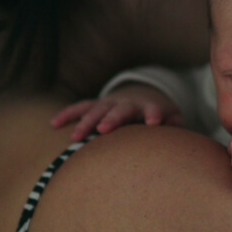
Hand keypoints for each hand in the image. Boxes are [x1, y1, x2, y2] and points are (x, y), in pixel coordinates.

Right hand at [51, 84, 182, 140]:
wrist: (141, 94)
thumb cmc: (158, 113)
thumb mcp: (171, 115)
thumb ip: (176, 123)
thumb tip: (178, 128)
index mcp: (148, 106)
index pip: (152, 109)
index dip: (154, 115)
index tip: (154, 123)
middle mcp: (126, 103)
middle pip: (119, 110)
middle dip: (112, 119)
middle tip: (104, 129)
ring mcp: (109, 103)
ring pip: (95, 111)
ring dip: (85, 122)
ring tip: (75, 137)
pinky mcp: (95, 104)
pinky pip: (79, 108)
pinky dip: (67, 114)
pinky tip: (54, 124)